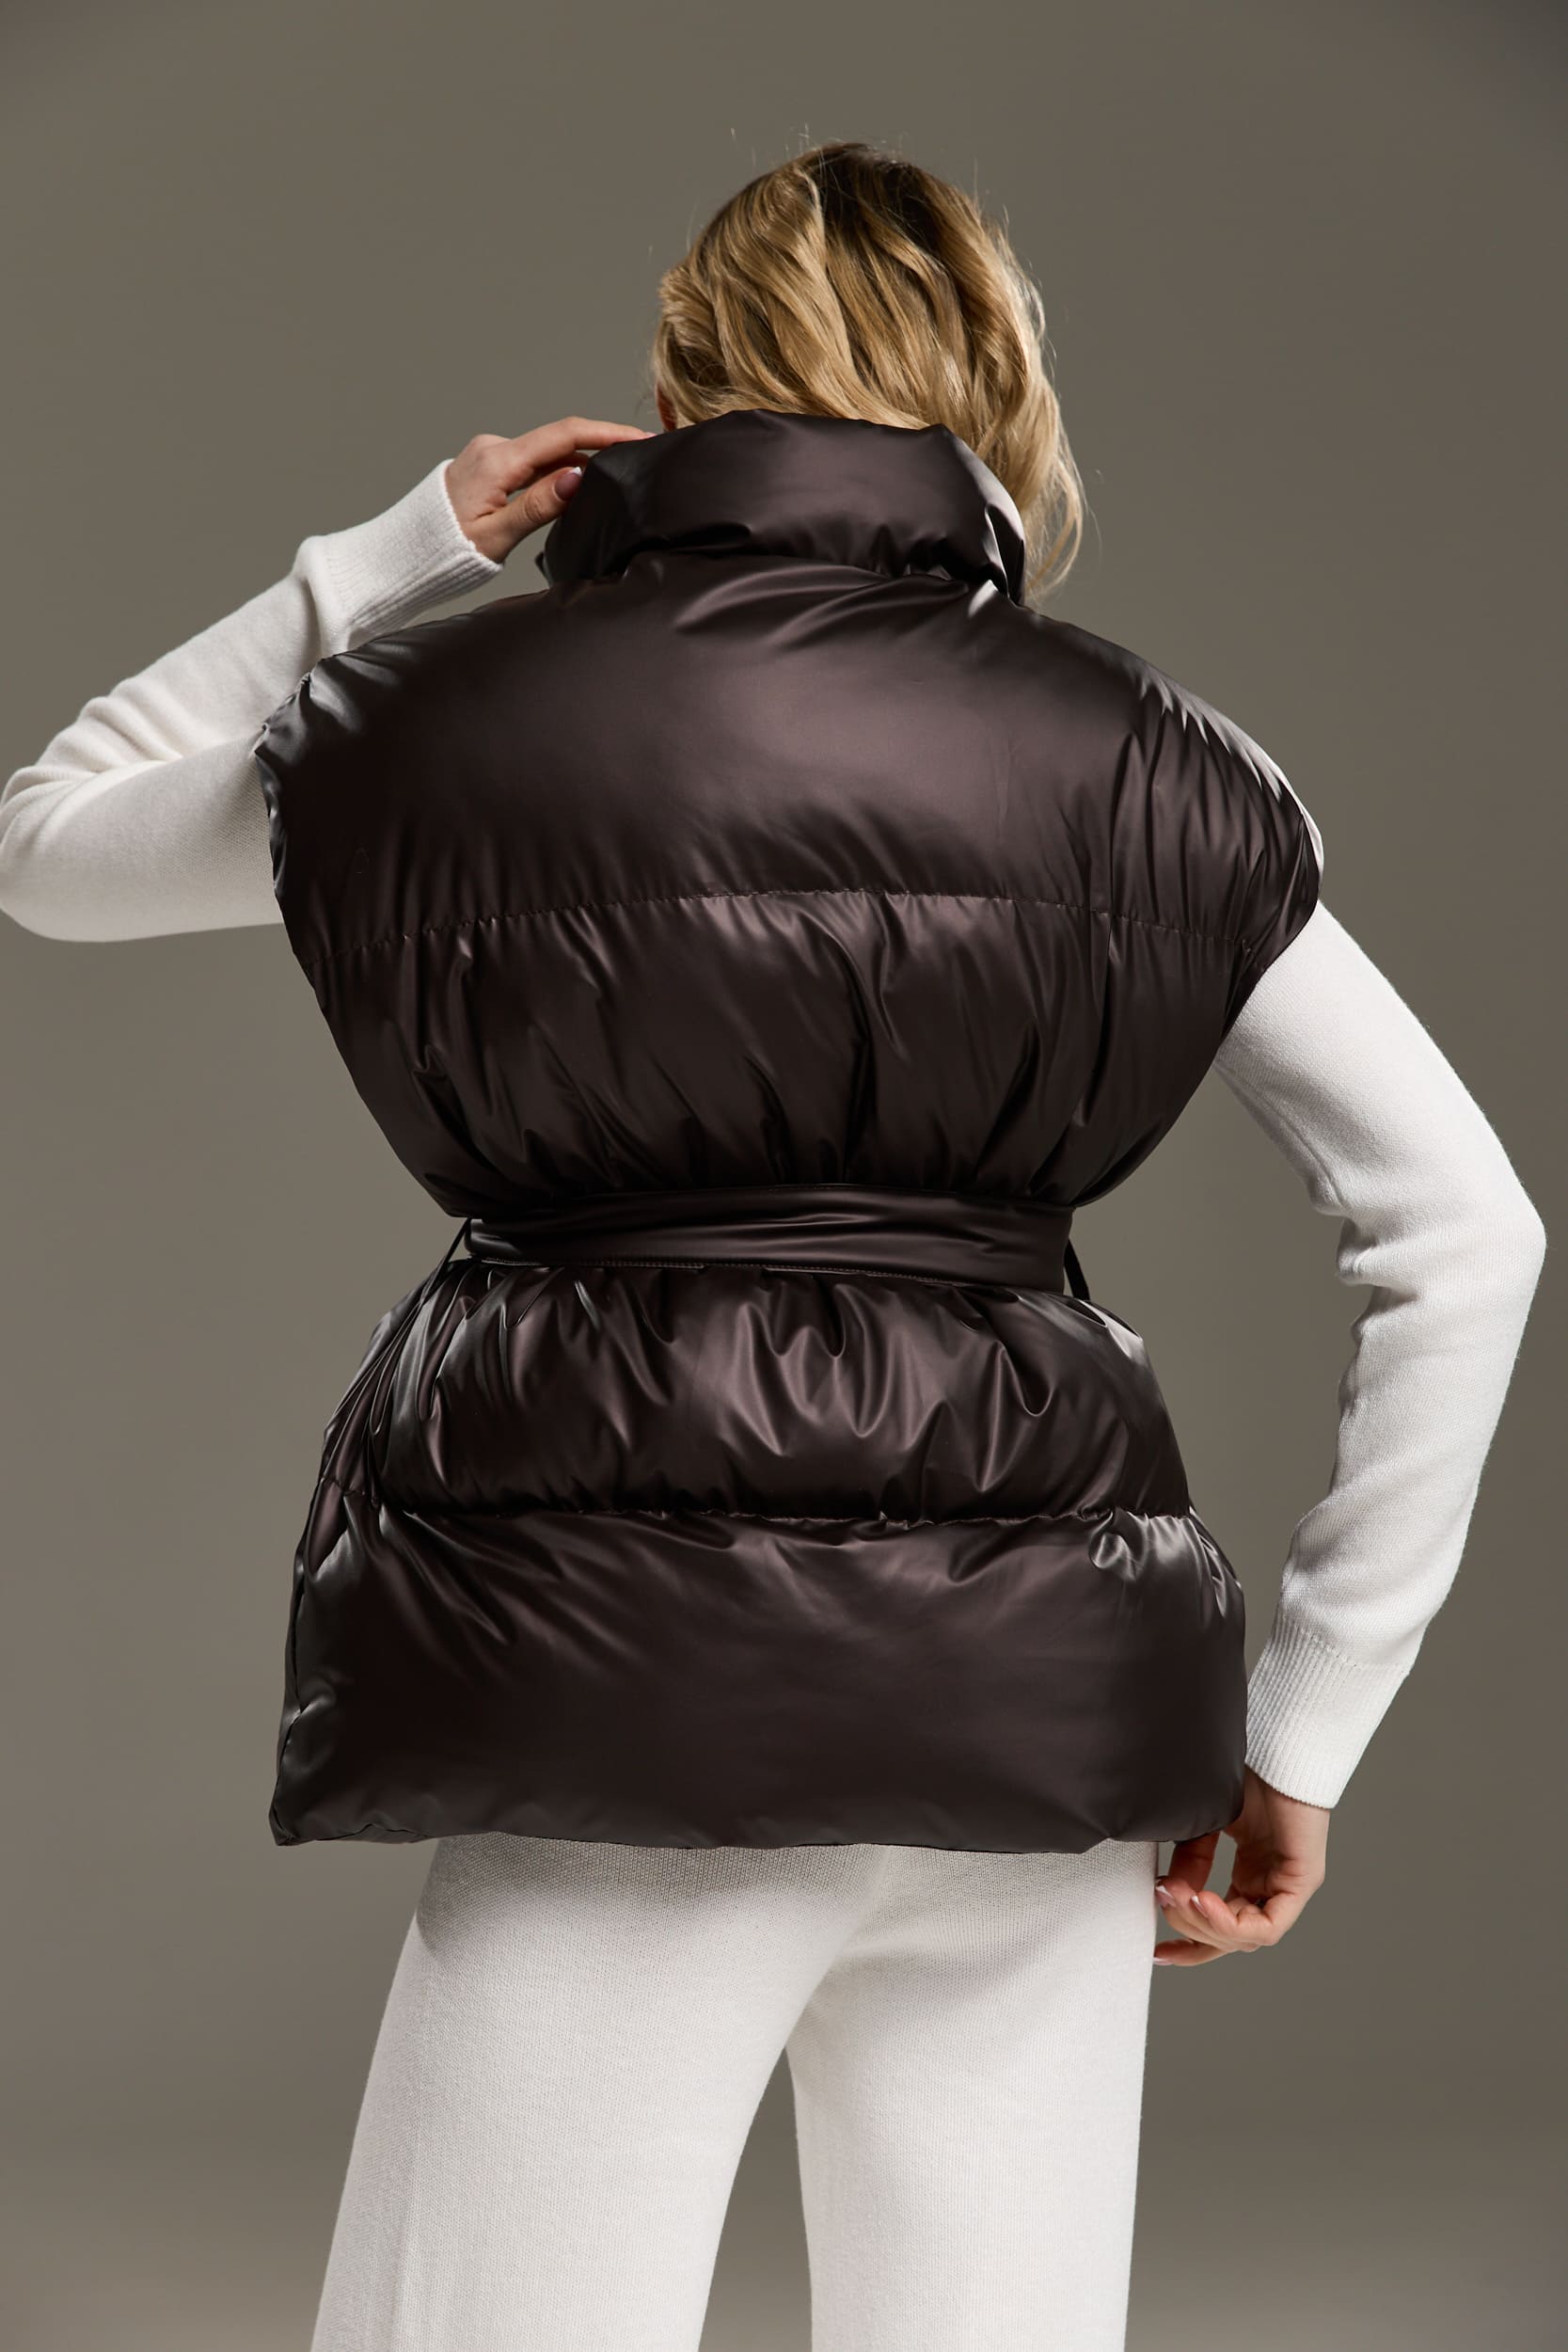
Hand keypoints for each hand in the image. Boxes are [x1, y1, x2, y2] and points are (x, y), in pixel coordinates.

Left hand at [444, 418, 652, 563]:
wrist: (408, 550)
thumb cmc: (447, 549)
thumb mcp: (498, 535)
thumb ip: (540, 505)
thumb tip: (577, 477)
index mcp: (498, 460)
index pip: (564, 436)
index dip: (606, 433)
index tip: (638, 437)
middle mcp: (494, 448)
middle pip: (559, 440)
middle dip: (599, 446)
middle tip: (636, 458)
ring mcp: (490, 454)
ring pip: (545, 453)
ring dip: (576, 463)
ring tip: (610, 482)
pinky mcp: (488, 465)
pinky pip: (531, 462)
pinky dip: (554, 471)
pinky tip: (571, 490)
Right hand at [1152, 1766, 1328, 1965]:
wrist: (1273, 1744)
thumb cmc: (1244, 1772)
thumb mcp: (1205, 1824)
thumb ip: (1190, 1861)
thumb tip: (1169, 1893)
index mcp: (1251, 1875)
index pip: (1222, 1925)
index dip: (1190, 1942)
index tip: (1157, 1952)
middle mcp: (1270, 1886)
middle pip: (1231, 1938)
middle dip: (1191, 1932)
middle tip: (1162, 1903)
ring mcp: (1288, 1887)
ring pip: (1245, 1937)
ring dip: (1205, 1925)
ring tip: (1180, 1899)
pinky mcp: (1302, 1882)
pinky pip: (1267, 1927)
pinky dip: (1231, 1925)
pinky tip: (1204, 1903)